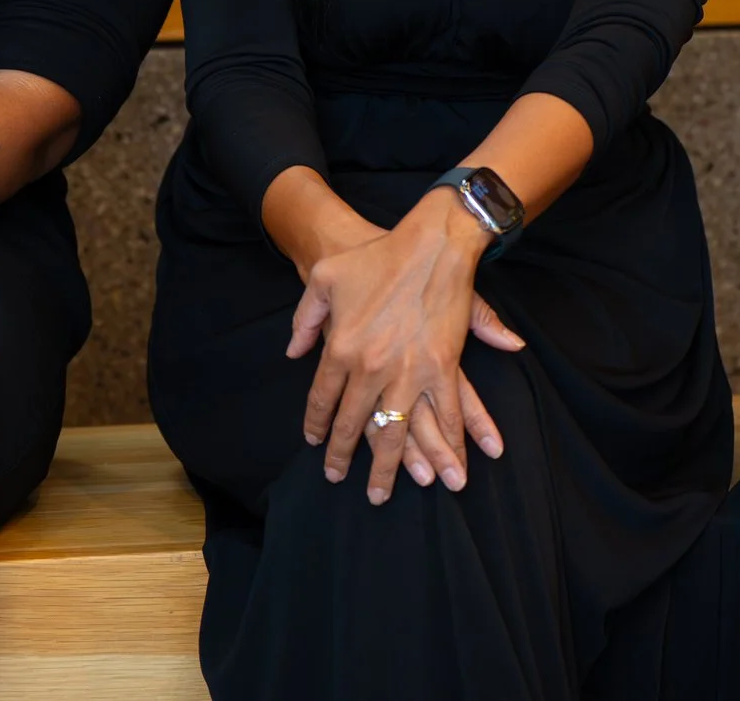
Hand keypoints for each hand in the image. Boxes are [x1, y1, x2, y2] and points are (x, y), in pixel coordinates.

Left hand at [287, 190, 520, 505]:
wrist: (428, 244)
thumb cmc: (374, 257)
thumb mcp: (323, 280)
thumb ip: (304, 320)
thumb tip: (292, 353)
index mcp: (340, 348)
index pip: (321, 399)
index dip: (315, 425)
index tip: (314, 444)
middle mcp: (370, 368)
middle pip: (353, 425)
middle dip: (342, 456)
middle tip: (336, 477)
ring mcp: (407, 372)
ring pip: (394, 434)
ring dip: (387, 470)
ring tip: (379, 495)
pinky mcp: (441, 367)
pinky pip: (443, 415)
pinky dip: (447, 444)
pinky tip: (446, 468)